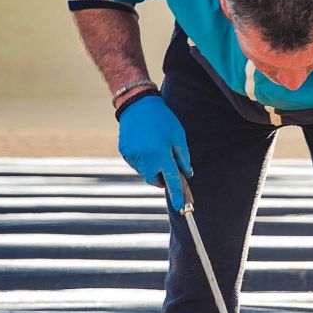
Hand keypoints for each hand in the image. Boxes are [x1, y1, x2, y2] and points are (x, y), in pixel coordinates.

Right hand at [117, 95, 191, 209]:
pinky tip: (144, 144)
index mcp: (161, 154)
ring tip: (154, 146)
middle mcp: (145, 159)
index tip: (181, 207)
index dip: (177, 195)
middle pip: (155, 180)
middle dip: (162, 177)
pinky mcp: (125, 153)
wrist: (137, 104)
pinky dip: (143, 160)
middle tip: (166, 163)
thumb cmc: (162, 119)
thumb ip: (183, 158)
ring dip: (152, 167)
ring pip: (145, 173)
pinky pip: (137, 164)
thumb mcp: (178, 136)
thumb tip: (187, 174)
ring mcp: (133, 157)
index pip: (171, 180)